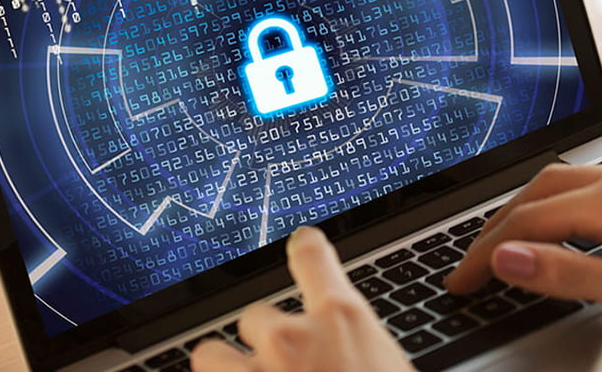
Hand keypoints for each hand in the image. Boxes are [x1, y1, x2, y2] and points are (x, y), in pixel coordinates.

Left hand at [191, 226, 414, 371]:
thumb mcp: (390, 371)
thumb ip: (359, 355)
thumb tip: (349, 356)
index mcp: (343, 320)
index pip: (313, 257)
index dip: (305, 248)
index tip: (301, 243)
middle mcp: (290, 337)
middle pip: (256, 316)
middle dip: (267, 344)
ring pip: (211, 354)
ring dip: (226, 371)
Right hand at [443, 163, 601, 302]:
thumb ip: (568, 274)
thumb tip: (509, 259)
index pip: (527, 221)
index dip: (486, 252)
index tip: (461, 281)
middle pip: (541, 186)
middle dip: (501, 219)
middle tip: (474, 258)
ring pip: (571, 176)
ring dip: (532, 203)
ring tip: (510, 236)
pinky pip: (600, 177)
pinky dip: (566, 197)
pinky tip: (574, 218)